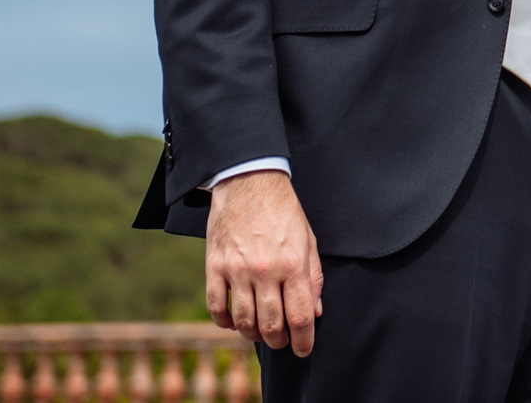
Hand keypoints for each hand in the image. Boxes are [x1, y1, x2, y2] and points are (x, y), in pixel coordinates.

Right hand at [205, 169, 321, 354]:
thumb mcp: (308, 240)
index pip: (301, 316)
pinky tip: (233, 321)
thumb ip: (313, 277)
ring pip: (243, 321)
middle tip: (282, 341)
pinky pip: (216, 307)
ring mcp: (237, 270)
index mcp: (293, 264)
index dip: (304, 340)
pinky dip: (224, 321)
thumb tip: (316, 311)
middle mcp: (266, 271)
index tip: (304, 349)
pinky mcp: (215, 266)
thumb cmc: (284, 211)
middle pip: (271, 325)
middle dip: (279, 341)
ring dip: (253, 334)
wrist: (250, 182)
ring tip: (260, 332)